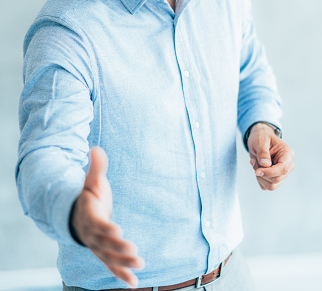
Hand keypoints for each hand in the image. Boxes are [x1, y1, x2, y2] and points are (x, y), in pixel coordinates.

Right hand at [71, 147, 144, 286]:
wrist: (78, 215)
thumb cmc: (89, 197)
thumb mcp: (91, 181)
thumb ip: (96, 167)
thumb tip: (95, 148)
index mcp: (89, 215)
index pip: (97, 223)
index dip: (106, 228)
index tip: (117, 230)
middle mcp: (91, 234)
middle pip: (104, 244)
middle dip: (118, 248)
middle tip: (133, 250)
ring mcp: (97, 246)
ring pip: (109, 257)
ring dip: (123, 263)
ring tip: (139, 265)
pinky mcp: (103, 254)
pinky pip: (111, 267)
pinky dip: (121, 275)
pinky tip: (134, 284)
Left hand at [247, 123, 294, 190]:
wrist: (260, 138)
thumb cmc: (262, 137)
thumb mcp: (260, 141)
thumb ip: (263, 152)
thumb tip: (265, 165)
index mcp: (288, 154)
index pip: (283, 169)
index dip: (270, 172)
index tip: (257, 171)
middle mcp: (288, 165)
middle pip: (277, 179)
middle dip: (262, 173)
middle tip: (253, 161)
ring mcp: (282, 173)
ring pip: (272, 185)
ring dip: (260, 177)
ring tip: (254, 163)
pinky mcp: (275, 178)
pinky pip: (266, 186)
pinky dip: (259, 179)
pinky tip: (257, 168)